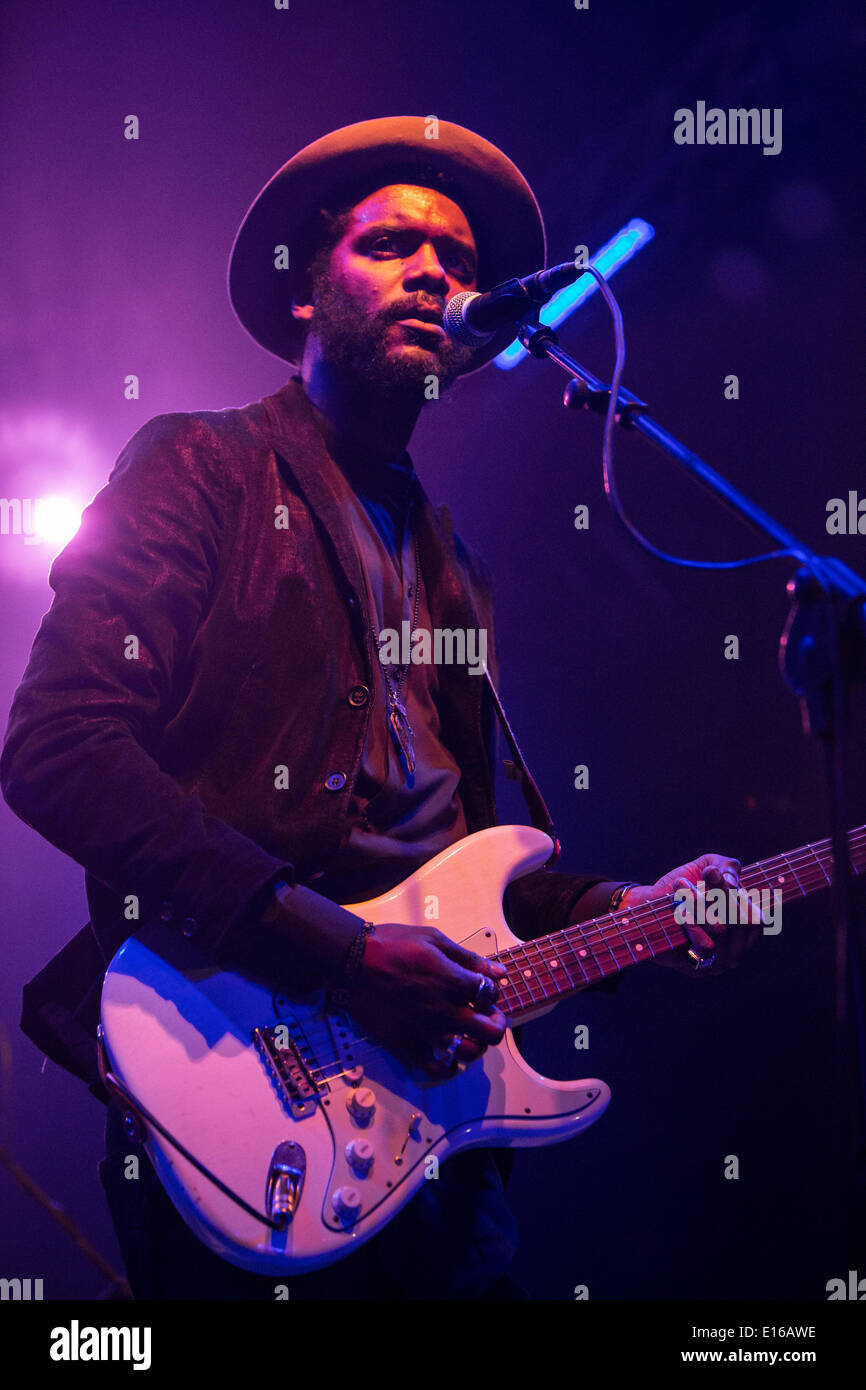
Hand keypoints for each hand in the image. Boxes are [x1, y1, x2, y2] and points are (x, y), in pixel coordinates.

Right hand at [348, 924, 506, 1077]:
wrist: (352, 961)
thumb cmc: (391, 945)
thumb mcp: (434, 939)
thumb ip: (467, 958)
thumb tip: (497, 971)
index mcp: (455, 982)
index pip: (492, 994)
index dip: (492, 991)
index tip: (482, 989)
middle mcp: (447, 1011)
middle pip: (491, 1032)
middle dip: (496, 1025)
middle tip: (488, 1018)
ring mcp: (428, 1031)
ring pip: (469, 1054)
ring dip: (476, 1045)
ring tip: (469, 1036)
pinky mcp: (407, 1045)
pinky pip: (434, 1069)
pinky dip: (445, 1067)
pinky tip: (446, 1057)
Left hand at [623, 853, 762, 975]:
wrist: (648, 905)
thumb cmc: (684, 883)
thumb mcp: (707, 866)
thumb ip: (727, 866)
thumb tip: (733, 881)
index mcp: (748, 923)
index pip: (755, 912)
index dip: (734, 892)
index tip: (710, 871)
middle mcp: (738, 945)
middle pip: (740, 921)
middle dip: (719, 893)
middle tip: (700, 874)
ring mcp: (720, 960)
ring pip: (721, 931)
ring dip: (699, 904)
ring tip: (681, 885)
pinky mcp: (699, 968)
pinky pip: (705, 946)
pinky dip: (692, 925)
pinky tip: (681, 911)